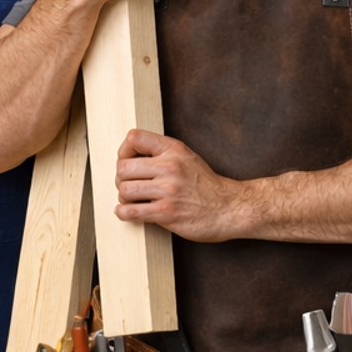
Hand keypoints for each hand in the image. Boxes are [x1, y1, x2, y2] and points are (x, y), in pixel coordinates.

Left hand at [113, 129, 238, 240]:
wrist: (230, 208)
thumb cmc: (205, 185)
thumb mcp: (186, 157)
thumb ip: (162, 153)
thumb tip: (128, 156)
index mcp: (173, 150)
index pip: (134, 137)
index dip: (123, 151)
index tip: (127, 163)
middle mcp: (170, 167)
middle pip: (123, 167)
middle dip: (121, 179)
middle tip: (129, 186)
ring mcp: (168, 190)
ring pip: (124, 190)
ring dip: (123, 198)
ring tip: (132, 201)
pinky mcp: (166, 213)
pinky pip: (130, 212)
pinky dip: (123, 213)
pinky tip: (128, 212)